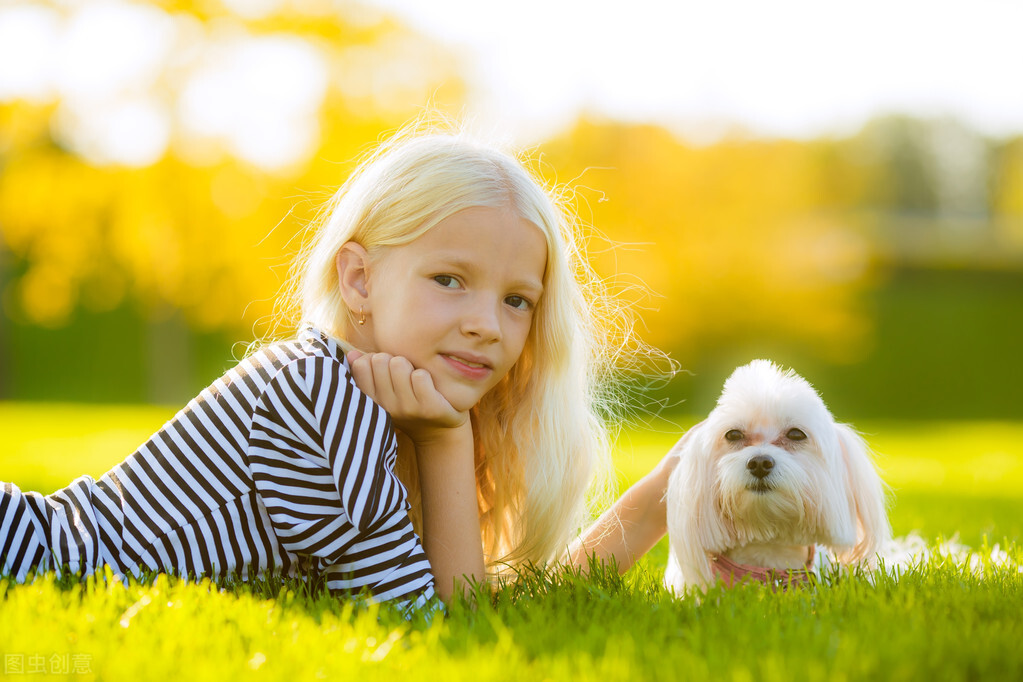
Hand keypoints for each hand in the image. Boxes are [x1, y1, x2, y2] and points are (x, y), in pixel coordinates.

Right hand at [347, 350, 467, 445]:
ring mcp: (406, 408)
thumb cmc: (406, 404)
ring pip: (400, 364)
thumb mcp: (383, 392)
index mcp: (371, 401)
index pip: (361, 366)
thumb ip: (366, 372)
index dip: (374, 359)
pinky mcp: (428, 408)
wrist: (437, 431)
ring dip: (410, 366)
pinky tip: (428, 387)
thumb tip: (352, 354)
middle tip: (402, 374)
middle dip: (392, 360)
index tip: (384, 369)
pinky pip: (420, 376)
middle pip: (381, 360)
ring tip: (414, 380)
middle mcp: (386, 406)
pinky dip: (426, 375)